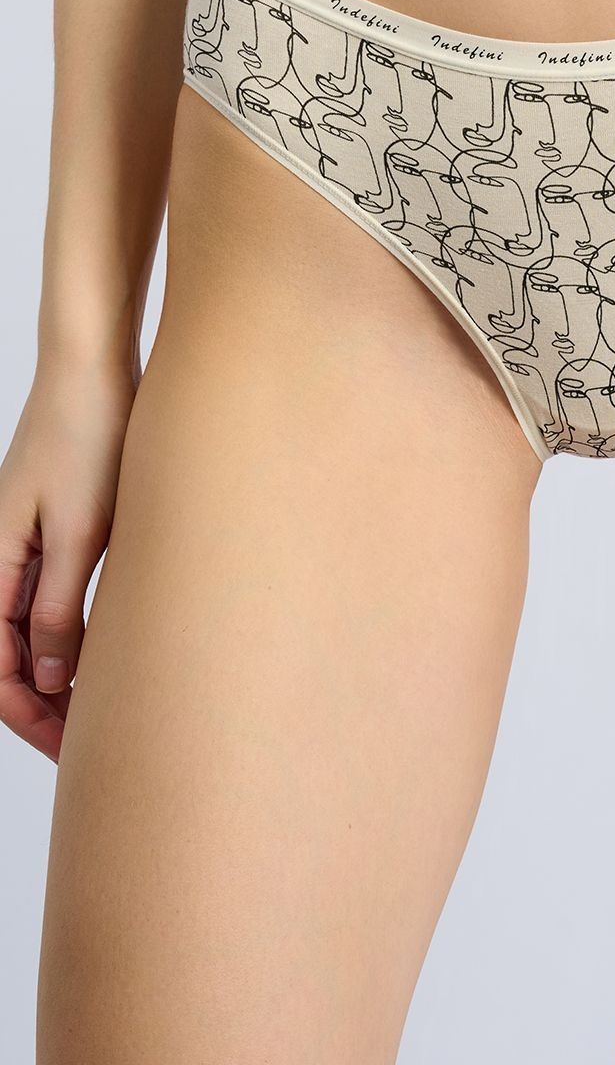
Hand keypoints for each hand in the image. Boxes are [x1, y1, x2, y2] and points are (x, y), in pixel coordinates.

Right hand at [0, 354, 134, 759]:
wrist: (93, 368)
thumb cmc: (87, 435)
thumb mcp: (79, 529)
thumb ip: (61, 605)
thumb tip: (51, 679)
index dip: (28, 712)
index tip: (67, 747)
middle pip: (9, 653)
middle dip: (42, 705)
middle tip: (88, 745)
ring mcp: (23, 541)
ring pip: (29, 628)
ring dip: (57, 672)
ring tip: (99, 710)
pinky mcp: (51, 527)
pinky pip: (48, 596)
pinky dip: (68, 632)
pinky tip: (103, 652)